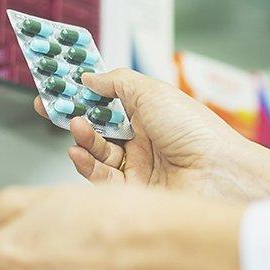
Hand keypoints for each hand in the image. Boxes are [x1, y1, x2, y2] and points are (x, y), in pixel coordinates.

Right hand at [36, 68, 246, 197]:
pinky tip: (78, 151)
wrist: (217, 175)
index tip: (60, 85)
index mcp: (152, 114)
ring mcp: (139, 167)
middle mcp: (145, 141)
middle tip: (52, 105)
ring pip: (97, 152)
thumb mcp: (153, 92)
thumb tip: (89, 77)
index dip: (84, 93)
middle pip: (99, 127)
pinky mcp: (133, 192)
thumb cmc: (198, 133)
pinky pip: (100, 177)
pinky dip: (85, 163)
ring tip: (75, 125)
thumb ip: (116, 82)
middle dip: (74, 115)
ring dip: (81, 138)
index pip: (109, 100)